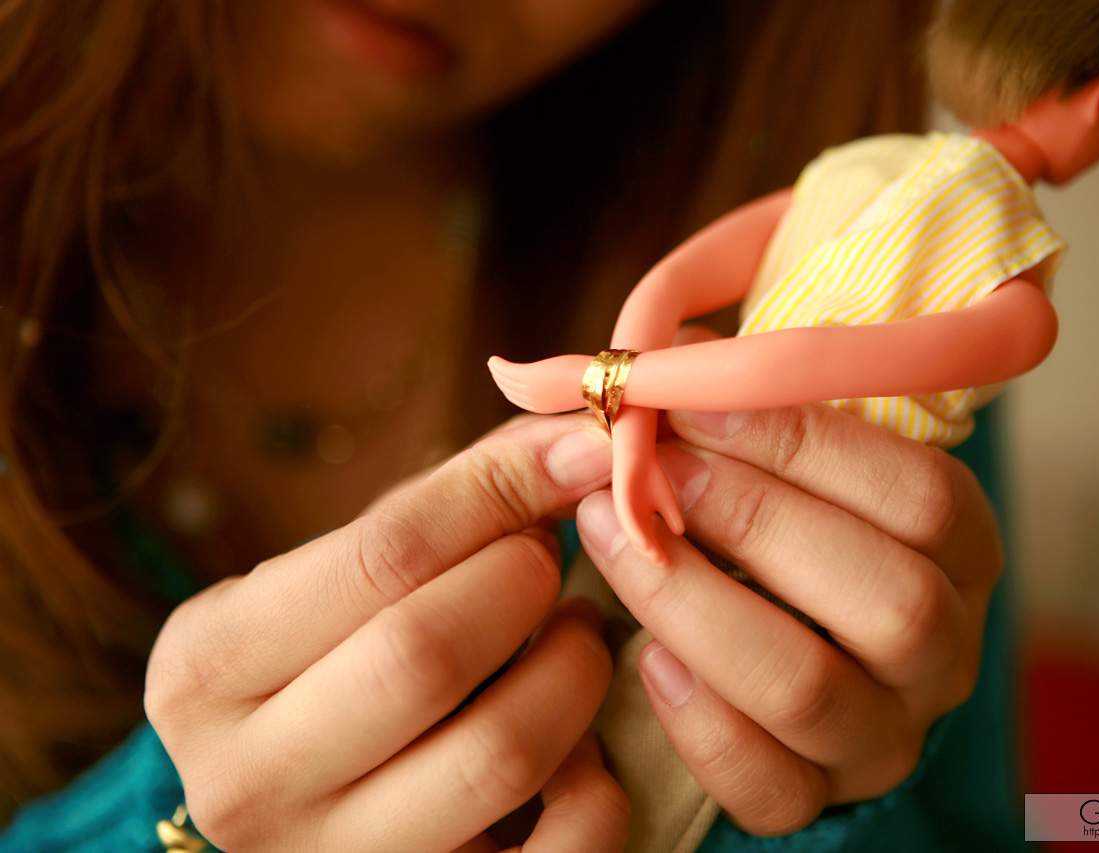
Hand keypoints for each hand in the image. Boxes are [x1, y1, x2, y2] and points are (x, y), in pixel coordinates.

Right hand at [146, 415, 628, 851]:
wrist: (297, 799)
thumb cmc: (330, 658)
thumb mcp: (342, 575)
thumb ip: (448, 500)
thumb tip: (574, 436)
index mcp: (206, 669)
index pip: (380, 557)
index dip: (498, 492)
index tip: (581, 450)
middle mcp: (248, 781)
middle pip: (428, 654)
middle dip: (524, 581)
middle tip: (551, 555)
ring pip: (502, 751)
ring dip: (573, 669)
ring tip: (572, 634)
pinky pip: (564, 846)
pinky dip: (598, 780)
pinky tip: (578, 742)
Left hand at [573, 355, 1001, 833]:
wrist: (775, 649)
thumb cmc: (776, 522)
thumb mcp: (785, 457)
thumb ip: (748, 409)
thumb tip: (667, 354)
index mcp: (963, 552)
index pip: (924, 496)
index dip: (806, 442)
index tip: (695, 399)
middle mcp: (943, 651)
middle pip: (889, 600)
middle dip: (753, 519)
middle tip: (653, 469)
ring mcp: (886, 735)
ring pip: (810, 689)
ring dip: (694, 601)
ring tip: (608, 534)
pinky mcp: (819, 800)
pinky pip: (766, 784)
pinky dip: (695, 716)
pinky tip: (644, 653)